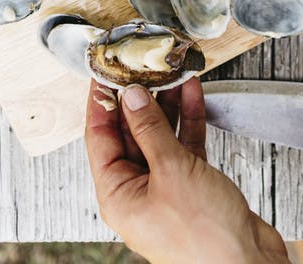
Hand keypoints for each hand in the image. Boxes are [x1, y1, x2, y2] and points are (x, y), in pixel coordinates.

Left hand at [85, 77, 289, 263]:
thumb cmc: (204, 238)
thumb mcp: (171, 171)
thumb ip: (150, 129)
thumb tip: (132, 96)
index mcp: (118, 194)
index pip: (99, 136)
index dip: (101, 101)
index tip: (105, 69)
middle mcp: (138, 191)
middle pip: (130, 132)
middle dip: (139, 98)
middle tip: (143, 64)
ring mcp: (166, 188)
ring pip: (160, 135)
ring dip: (167, 104)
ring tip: (171, 72)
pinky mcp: (193, 185)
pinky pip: (184, 144)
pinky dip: (188, 119)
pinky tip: (192, 93)